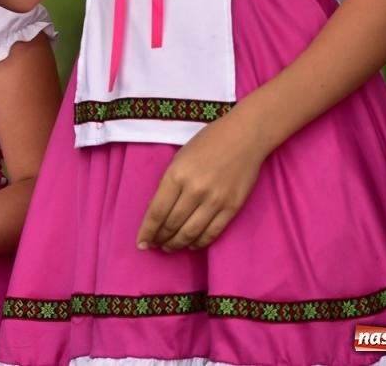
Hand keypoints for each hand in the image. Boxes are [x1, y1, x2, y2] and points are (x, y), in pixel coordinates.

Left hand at [136, 118, 265, 251]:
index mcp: (176, 175)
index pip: (157, 211)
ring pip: (191, 232)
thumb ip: (167, 183)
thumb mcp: (178, 158)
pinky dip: (200, 242)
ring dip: (178, 244)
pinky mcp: (233, 208)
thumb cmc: (207, 143)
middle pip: (172, 224)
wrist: (244, 137)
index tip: (140, 243)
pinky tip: (192, 244)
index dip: (147, 231)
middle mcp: (194, 190)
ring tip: (169, 248)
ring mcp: (215, 200)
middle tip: (155, 245)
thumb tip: (154, 210)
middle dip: (160, 239)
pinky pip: (213, 232)